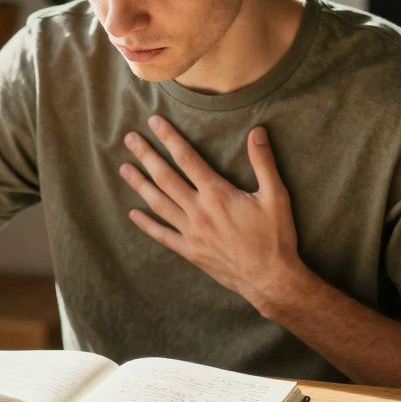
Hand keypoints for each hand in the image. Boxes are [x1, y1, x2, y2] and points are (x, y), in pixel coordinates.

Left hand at [118, 115, 305, 312]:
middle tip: (129, 138)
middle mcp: (199, 211)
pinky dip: (146, 224)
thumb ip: (264, 163)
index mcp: (217, 195)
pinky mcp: (190, 251)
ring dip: (139, 184)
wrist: (270, 279)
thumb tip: (257, 132)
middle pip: (165, 177)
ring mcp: (191, 233)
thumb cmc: (275, 237)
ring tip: (124, 168)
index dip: (169, 138)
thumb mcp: (276, 196)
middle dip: (146, 155)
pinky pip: (162, 235)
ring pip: (158, 203)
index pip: (187, 159)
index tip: (154, 122)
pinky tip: (132, 214)